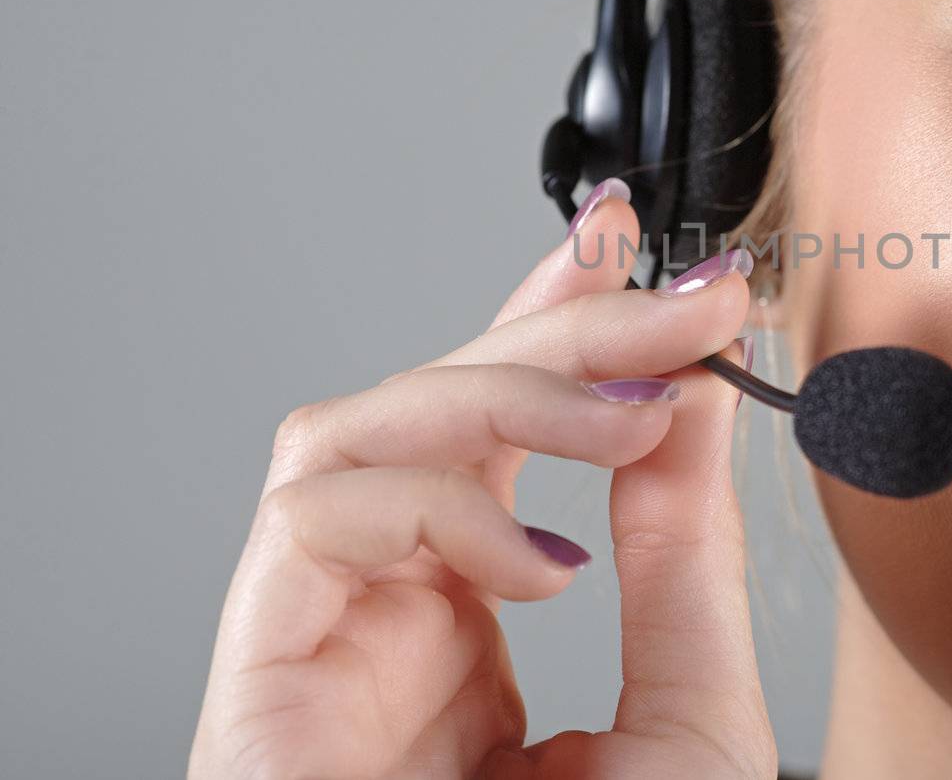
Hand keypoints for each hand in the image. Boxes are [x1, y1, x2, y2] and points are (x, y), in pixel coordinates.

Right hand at [189, 191, 776, 777]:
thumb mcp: (692, 706)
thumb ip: (684, 548)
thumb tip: (694, 394)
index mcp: (480, 618)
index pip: (505, 428)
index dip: (556, 317)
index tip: (636, 245)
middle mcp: (392, 615)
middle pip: (435, 404)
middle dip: (557, 324)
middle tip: (673, 287)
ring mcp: (321, 642)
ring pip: (357, 430)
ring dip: (502, 392)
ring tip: (630, 413)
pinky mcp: (256, 681)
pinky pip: (308, 521)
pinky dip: (429, 505)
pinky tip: (533, 564)